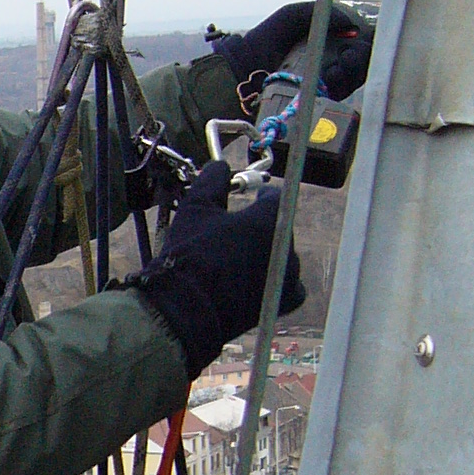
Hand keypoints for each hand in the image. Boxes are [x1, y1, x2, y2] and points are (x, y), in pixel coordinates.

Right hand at [129, 160, 305, 375]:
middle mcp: (285, 246)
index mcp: (269, 219)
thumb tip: (219, 165)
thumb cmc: (190, 255)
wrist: (186, 309)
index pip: (276, 198)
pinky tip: (257, 280)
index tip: (250, 199)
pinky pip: (288, 286)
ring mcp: (286, 276)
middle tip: (238, 231)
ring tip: (240, 258)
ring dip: (267, 253)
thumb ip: (212, 181)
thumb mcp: (196, 208)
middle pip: (280, 227)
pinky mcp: (281, 302)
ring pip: (283, 255)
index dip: (261, 197)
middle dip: (262, 226)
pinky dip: (275, 280)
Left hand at [214, 0, 371, 98]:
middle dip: (359, 56)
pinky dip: (342, 84)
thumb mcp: (294, 15)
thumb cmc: (267, 39)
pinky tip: (328, 80)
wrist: (246, 66)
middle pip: (365, 58)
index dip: (364, 39)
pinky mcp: (322, 98)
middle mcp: (333, 59)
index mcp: (330, 38)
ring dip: (352, 71)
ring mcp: (329, 80)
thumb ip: (324, 13)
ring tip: (333, 70)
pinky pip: (345, 92)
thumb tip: (353, 26)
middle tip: (345, 57)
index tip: (352, 38)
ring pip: (359, 75)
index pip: (362, 39)